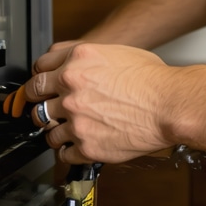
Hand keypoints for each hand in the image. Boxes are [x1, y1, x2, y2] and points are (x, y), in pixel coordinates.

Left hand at [25, 43, 175, 164]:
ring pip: (47, 129)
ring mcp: (76, 118)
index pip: (39, 68)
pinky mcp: (85, 145)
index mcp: (79, 60)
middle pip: (35, 97)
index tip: (44, 85)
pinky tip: (82, 143)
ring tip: (73, 128)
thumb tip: (77, 66)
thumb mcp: (119, 52)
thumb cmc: (153, 80)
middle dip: (41, 102)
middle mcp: (72, 87)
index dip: (41, 78)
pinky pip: (63, 153)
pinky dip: (70, 151)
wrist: (169, 104)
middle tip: (50, 107)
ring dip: (57, 129)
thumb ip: (89, 58)